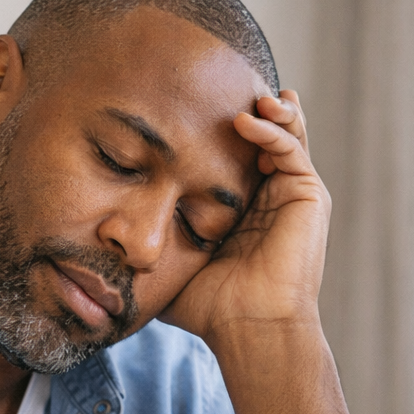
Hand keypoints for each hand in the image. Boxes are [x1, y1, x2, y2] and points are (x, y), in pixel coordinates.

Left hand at [162, 90, 330, 343]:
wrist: (248, 327)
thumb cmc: (209, 307)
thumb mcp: (169, 266)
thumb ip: (148, 246)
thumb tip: (106, 241)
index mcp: (240, 210)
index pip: (229, 156)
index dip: (211, 130)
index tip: (182, 108)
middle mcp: (269, 198)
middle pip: (259, 136)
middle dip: (242, 107)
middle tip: (214, 86)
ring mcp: (291, 195)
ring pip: (282, 132)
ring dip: (262, 109)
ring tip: (237, 95)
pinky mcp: (308, 195)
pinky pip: (290, 147)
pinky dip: (270, 129)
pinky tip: (244, 121)